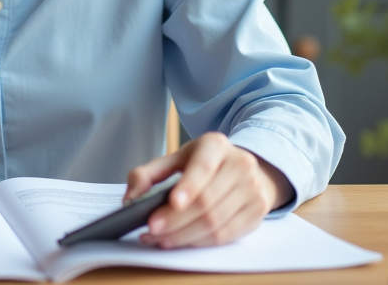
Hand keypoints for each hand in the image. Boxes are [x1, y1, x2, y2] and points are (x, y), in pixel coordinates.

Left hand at [124, 132, 292, 248]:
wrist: (245, 168)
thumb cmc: (204, 164)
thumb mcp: (176, 158)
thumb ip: (148, 173)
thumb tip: (130, 198)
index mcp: (216, 144)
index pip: (203, 167)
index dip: (188, 187)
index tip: (172, 202)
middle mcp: (240, 164)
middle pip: (206, 201)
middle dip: (175, 220)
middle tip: (151, 229)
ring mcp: (252, 189)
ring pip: (215, 221)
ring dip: (184, 235)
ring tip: (160, 238)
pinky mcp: (257, 212)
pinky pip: (226, 235)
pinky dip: (199, 242)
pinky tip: (181, 241)